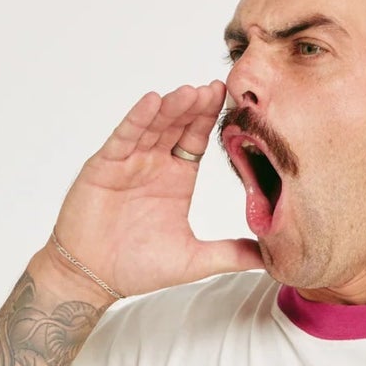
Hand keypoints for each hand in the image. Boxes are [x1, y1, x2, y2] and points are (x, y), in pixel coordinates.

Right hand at [50, 81, 264, 299]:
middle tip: (217, 88)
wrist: (94, 277)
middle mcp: (154, 165)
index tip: (233, 102)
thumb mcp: (194, 261)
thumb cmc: (138, 268)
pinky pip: (124, 137)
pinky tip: (153, 102)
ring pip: (153, 125)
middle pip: (178, 126)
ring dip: (171, 108)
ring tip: (191, 92)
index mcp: (177, 179)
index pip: (198, 141)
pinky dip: (138, 119)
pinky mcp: (105, 165)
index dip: (212, 121)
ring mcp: (129, 162)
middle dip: (196, 107)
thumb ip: (231, 254)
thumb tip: (270, 257)